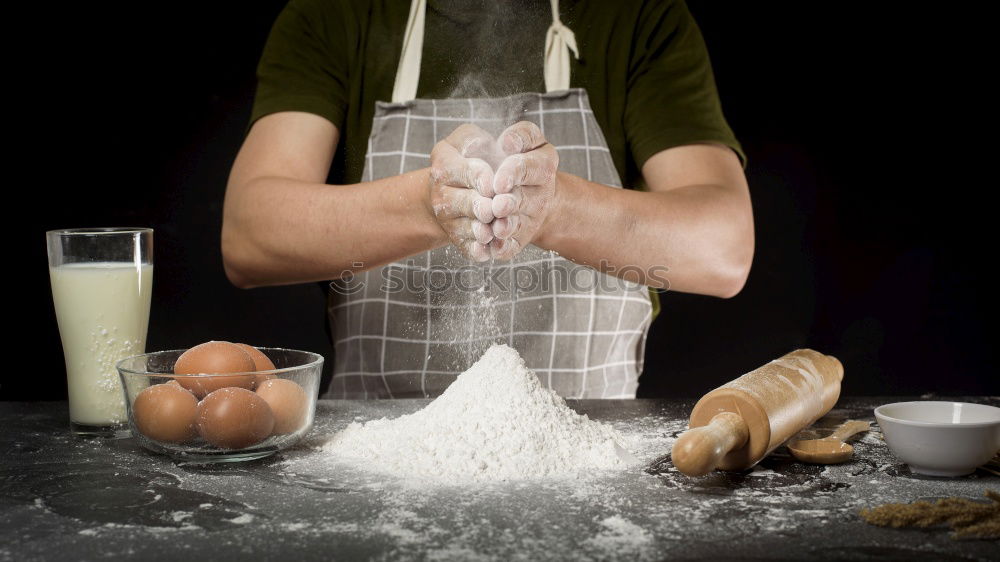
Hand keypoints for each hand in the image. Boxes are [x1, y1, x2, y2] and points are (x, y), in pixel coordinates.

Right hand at [429, 124, 498, 261]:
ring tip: (493, 230)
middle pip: (462, 203)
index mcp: (444, 163)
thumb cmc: (476, 157)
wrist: (464, 186)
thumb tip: (500, 145)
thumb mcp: (474, 139)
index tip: (496, 183)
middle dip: (482, 207)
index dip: (481, 178)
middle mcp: (440, 192)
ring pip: (465, 228)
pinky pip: (467, 248)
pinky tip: (490, 249)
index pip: (464, 172)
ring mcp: (447, 218)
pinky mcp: (457, 238)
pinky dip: (479, 251)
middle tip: (495, 208)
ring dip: (481, 231)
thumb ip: (479, 137)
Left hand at [489, 121, 558, 259]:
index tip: (499, 180)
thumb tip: (508, 142)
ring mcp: (530, 219)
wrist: (525, 188)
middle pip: (523, 200)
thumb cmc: (521, 156)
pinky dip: (500, 249)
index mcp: (543, 166)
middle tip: (497, 206)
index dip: (514, 173)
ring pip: (517, 226)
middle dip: (509, 204)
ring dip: (506, 228)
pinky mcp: (518, 238)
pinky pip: (510, 247)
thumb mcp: (528, 139)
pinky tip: (489, 248)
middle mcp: (540, 195)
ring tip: (494, 228)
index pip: (531, 167)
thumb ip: (522, 135)